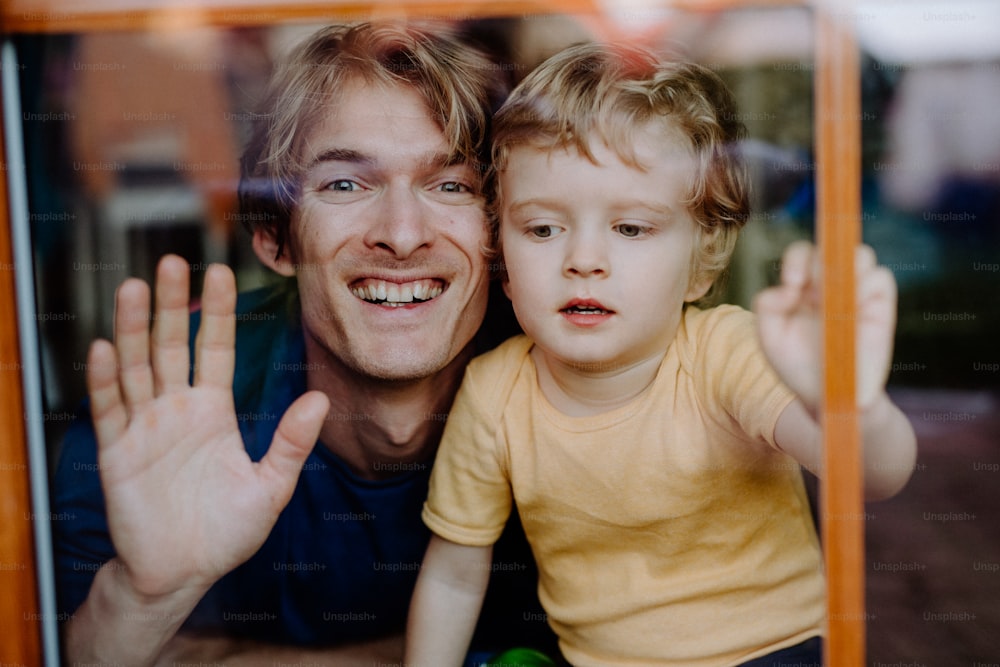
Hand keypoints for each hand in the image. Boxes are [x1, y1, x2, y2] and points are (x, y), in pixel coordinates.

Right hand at [86, 255, 328, 599]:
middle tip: (173, 263)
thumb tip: (320, 399)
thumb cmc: (227, 532)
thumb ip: (291, 443)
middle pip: (172, 346)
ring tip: (136, 288)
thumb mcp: (270, 486)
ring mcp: (144, 428)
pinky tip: (104, 348)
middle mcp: (177, 410)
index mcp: (213, 411)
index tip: (220, 272)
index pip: (216, 350)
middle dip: (172, 305)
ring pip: (137, 367)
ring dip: (135, 329)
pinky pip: (110, 411)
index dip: (218, 313)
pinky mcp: (117, 453)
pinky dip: (106, 381)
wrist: (182, 573)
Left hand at [753, 241, 897, 410]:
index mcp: (802, 287)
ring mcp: (857, 292)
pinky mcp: (880, 305)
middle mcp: (830, 284)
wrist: (829, 394)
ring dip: (846, 267)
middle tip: (812, 291)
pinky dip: (867, 283)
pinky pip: (881, 277)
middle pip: (832, 247)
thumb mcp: (769, 338)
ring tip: (833, 298)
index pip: (802, 254)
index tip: (791, 283)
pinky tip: (853, 306)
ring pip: (861, 255)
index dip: (797, 259)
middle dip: (820, 262)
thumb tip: (787, 288)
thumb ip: (766, 307)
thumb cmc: (796, 365)